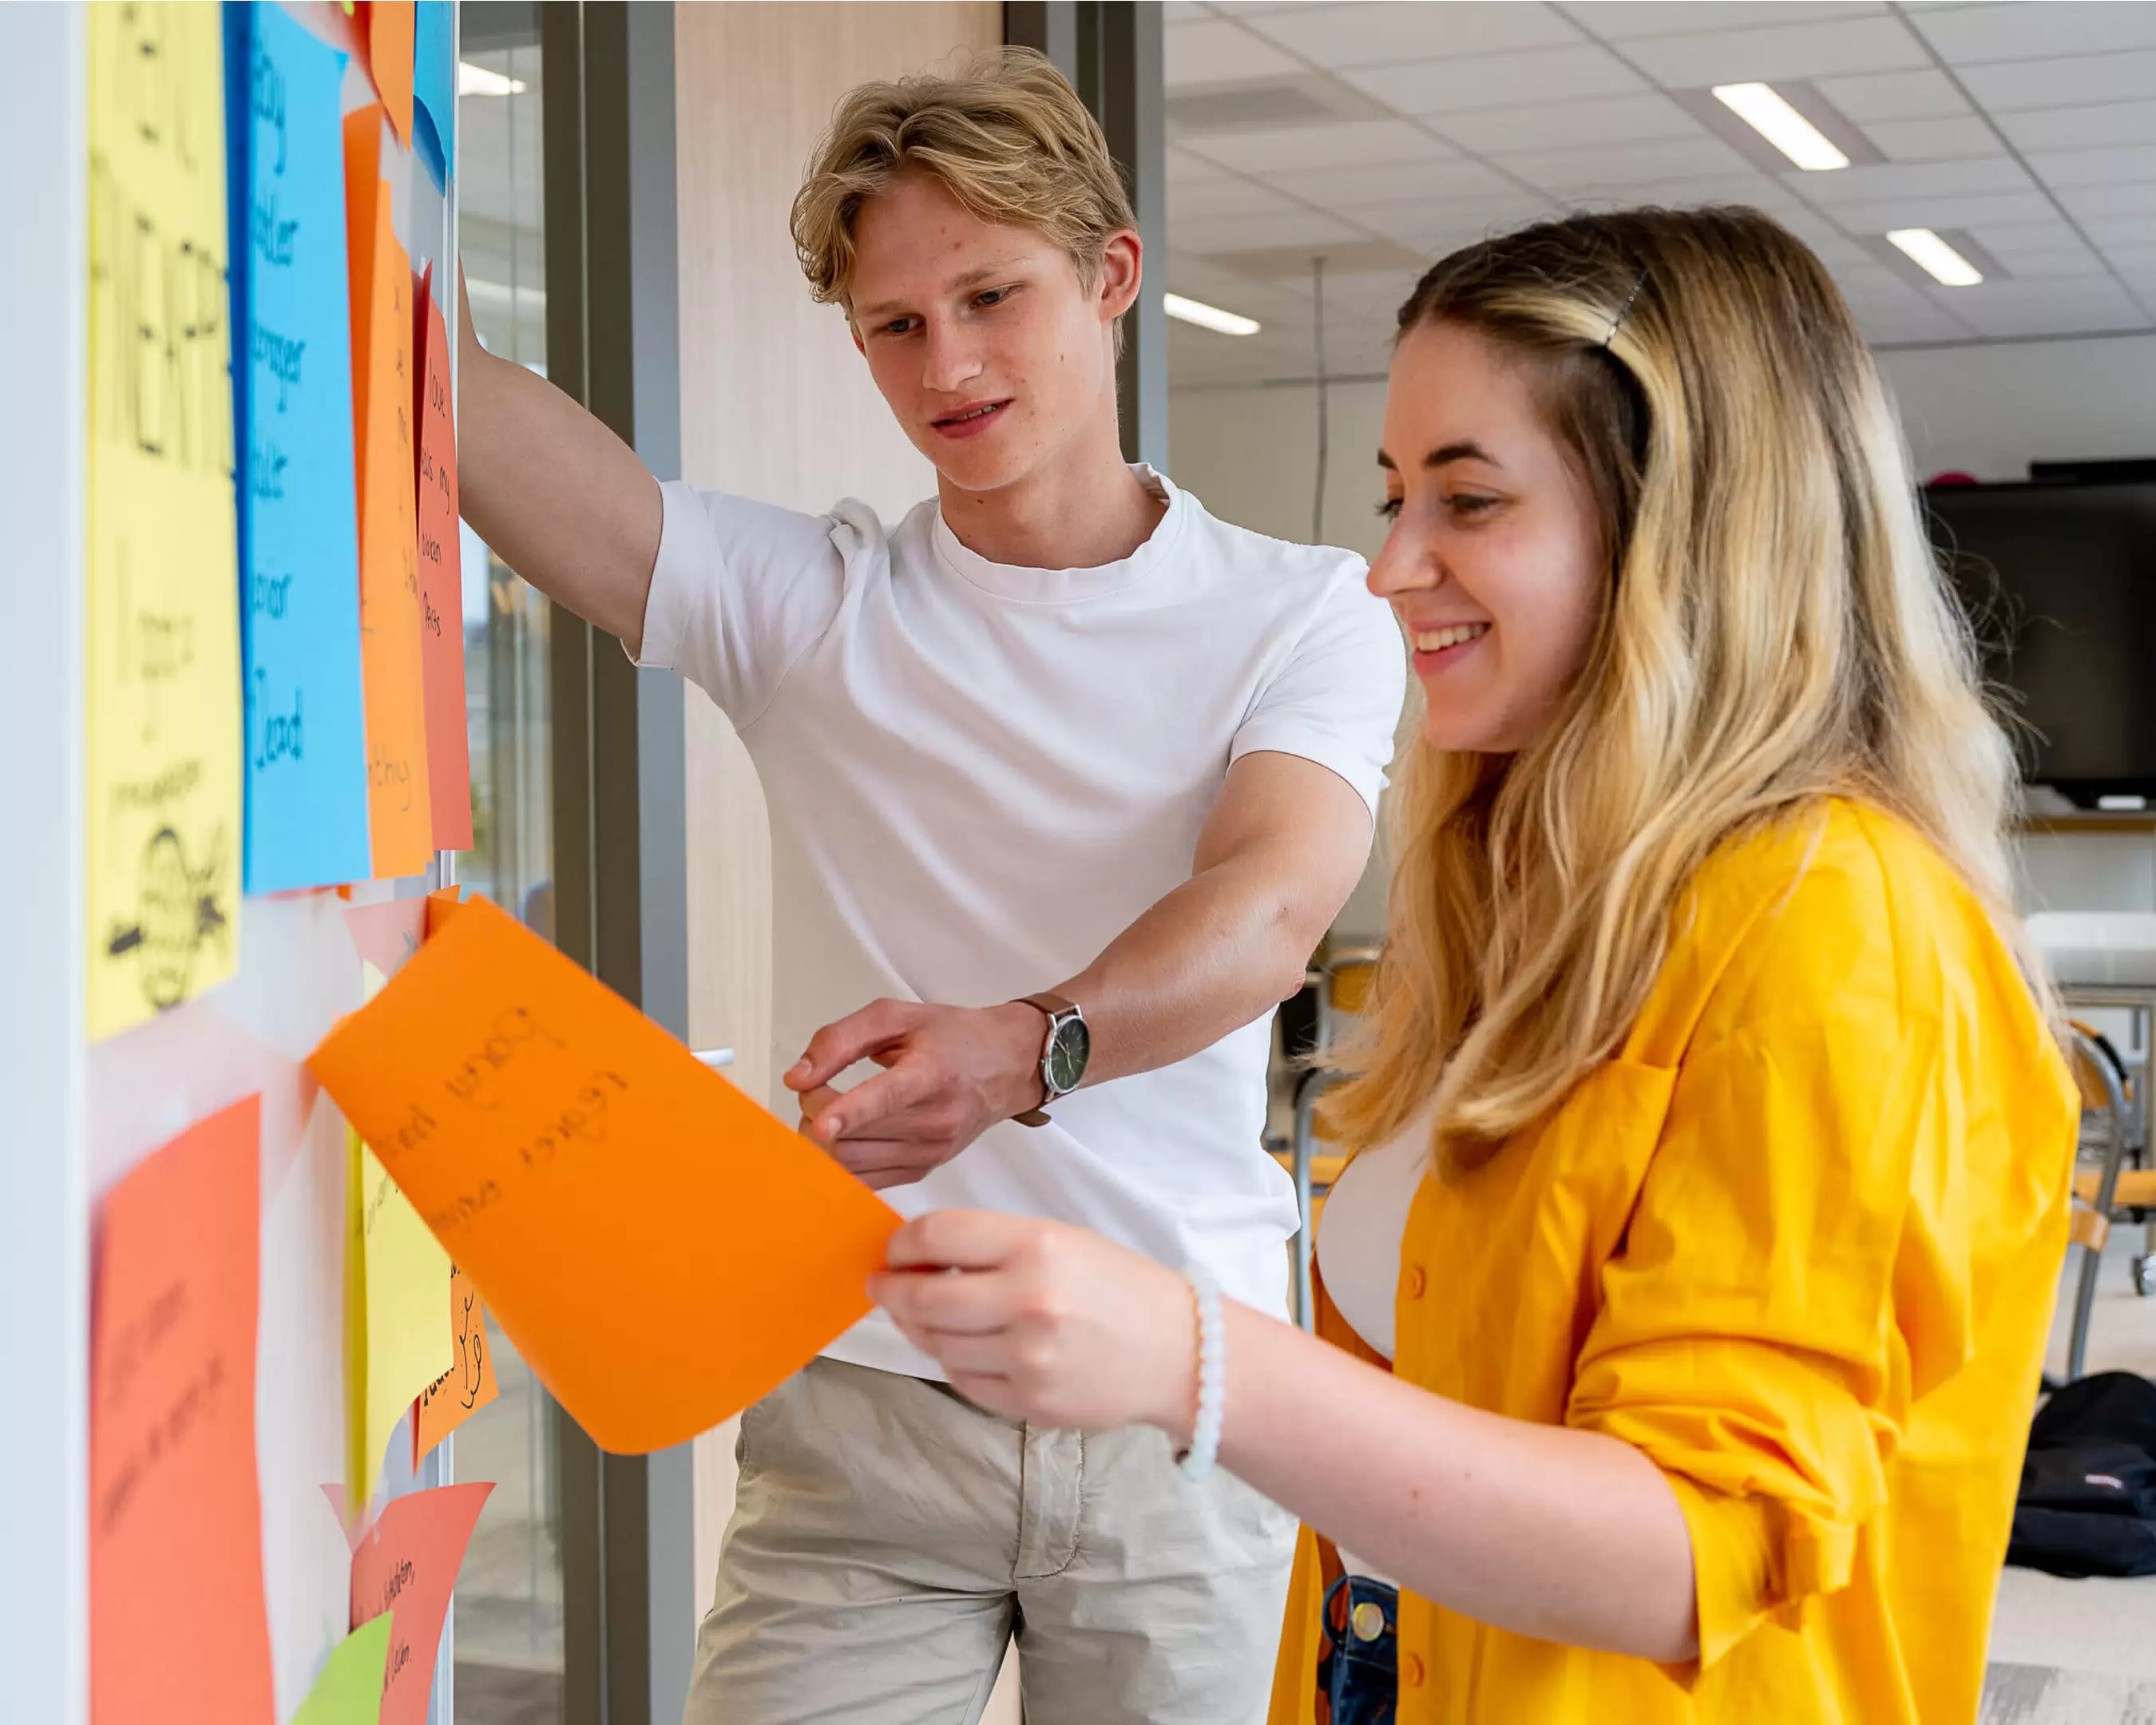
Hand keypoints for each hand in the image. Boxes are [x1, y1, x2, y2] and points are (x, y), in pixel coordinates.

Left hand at [786, 1000, 1046, 1189]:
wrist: (1007, 1066)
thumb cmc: (954, 1037)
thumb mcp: (897, 1015)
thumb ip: (840, 1039)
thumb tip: (797, 1077)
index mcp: (932, 1073)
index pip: (887, 1097)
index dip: (849, 1111)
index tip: (821, 1123)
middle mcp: (936, 1119)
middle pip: (853, 1137)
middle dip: (813, 1115)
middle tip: (814, 1090)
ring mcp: (931, 1152)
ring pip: (852, 1164)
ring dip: (821, 1140)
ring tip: (829, 1111)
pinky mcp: (923, 1170)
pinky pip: (863, 1180)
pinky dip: (839, 1160)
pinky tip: (842, 1135)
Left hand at [870, 1211, 1198, 1438]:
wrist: (1178, 1352)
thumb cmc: (1117, 1286)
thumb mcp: (1061, 1241)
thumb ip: (992, 1246)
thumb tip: (918, 1256)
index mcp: (1037, 1246)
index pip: (938, 1236)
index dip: (901, 1244)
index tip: (893, 1251)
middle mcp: (1028, 1300)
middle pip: (924, 1298)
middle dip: (892, 1290)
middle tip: (883, 1285)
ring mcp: (1027, 1358)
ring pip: (937, 1344)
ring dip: (919, 1327)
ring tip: (923, 1315)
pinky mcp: (1029, 1401)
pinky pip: (963, 1381)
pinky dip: (953, 1361)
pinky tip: (964, 1346)